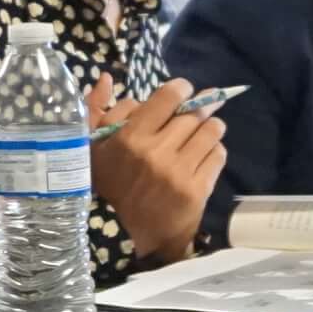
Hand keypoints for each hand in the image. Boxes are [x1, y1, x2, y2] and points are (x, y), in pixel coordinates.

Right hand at [89, 76, 223, 266]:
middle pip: (193, 113)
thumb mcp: (94, 147)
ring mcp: (179, 172)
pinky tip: (202, 156)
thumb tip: (106, 78)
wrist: (135, 233)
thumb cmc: (114, 184)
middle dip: (197, 110)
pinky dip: (214, 151)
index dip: (180, 89)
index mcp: (130, 138)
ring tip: (203, 132)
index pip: (169, 96)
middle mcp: (156, 152)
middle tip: (194, 115)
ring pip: (212, 131)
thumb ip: (97, 109)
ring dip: (210, 127)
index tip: (181, 93)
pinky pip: (218, 155)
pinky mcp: (197, 188)